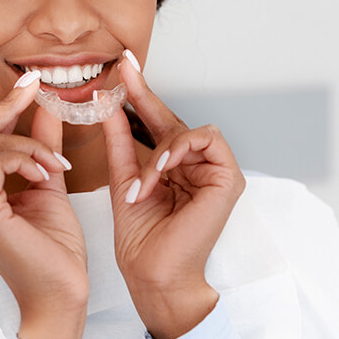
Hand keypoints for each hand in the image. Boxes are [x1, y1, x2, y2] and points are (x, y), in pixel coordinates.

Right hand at [0, 73, 88, 338]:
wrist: (60, 297)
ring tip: (55, 162)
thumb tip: (45, 110)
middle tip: (37, 88)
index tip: (30, 84)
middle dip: (7, 106)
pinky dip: (26, 156)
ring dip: (28, 142)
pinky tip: (47, 172)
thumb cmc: (53, 251)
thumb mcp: (48, 184)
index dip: (2, 106)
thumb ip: (42, 147)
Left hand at [101, 51, 245, 338]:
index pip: (155, 121)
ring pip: (187, 130)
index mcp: (171, 165)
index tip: (122, 66)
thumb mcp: (124, 176)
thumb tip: (109, 104)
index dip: (140, 92)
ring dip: (160, 150)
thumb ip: (120, 140)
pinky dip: (179, 150)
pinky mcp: (229, 178)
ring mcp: (214, 170)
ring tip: (145, 180)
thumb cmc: (139, 234)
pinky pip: (206, 140)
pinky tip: (162, 168)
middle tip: (124, 70)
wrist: (151, 273)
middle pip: (172, 119)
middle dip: (144, 95)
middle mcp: (194, 164)